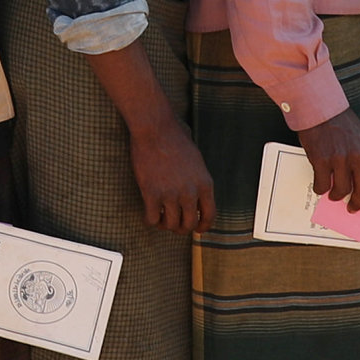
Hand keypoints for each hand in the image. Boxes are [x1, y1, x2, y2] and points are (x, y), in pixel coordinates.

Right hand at [124, 114, 215, 233]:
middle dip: (183, 228)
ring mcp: (170, 195)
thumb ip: (198, 178)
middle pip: (189, 224)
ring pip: (171, 225)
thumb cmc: (175, 138)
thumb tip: (196, 191)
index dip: (203, 226)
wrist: (155, 129)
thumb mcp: (197, 160)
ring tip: (162, 220)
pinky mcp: (151, 194)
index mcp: (205, 184)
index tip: (198, 230)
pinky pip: (152, 219)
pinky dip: (151, 221)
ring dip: (166, 226)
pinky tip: (150, 215)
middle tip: (175, 224)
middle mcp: (190, 193)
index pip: (209, 215)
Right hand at [295, 108, 359, 210]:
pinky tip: (320, 184)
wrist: (319, 108)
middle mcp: (359, 155)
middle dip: (358, 202)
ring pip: (342, 190)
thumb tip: (357, 181)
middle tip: (353, 207)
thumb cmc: (339, 122)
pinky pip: (323, 185)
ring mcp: (340, 159)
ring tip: (332, 194)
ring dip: (336, 196)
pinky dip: (321, 188)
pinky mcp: (322, 160)